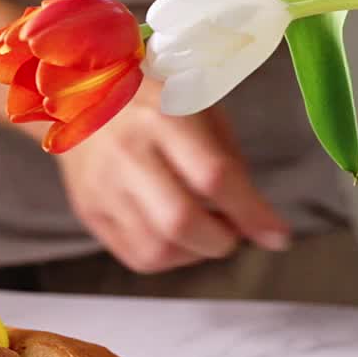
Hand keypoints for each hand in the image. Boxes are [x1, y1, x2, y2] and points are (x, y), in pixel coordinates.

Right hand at [53, 78, 290, 273]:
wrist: (79, 98)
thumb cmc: (151, 99)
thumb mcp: (198, 108)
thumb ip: (228, 162)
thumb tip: (259, 222)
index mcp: (163, 117)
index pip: (213, 176)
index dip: (251, 213)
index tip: (278, 235)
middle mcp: (128, 155)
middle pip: (180, 221)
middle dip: (221, 241)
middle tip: (233, 233)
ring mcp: (103, 188)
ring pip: (157, 250)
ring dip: (194, 253)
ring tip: (204, 233)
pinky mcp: (89, 212)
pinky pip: (135, 256)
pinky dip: (168, 258)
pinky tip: (176, 239)